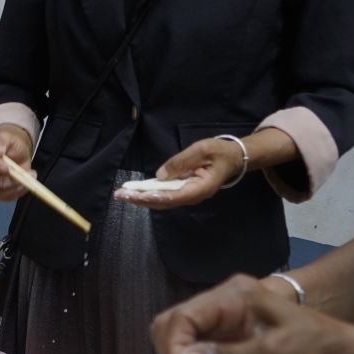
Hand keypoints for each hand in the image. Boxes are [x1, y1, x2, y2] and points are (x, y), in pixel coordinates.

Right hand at [0, 124, 31, 200]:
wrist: (17, 151)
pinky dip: (18, 191)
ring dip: (13, 187)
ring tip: (28, 176)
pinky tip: (27, 182)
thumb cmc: (8, 143)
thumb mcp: (6, 137)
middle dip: (1, 180)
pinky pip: (6, 197)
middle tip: (18, 174)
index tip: (5, 165)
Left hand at [116, 136, 243, 208]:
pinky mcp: (184, 192)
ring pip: (163, 201)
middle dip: (141, 199)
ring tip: (123, 194)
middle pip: (164, 202)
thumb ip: (182, 162)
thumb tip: (160, 175)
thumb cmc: (219, 152)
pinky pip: (165, 196)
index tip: (136, 195)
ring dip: (142, 198)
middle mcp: (193, 196)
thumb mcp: (202, 150)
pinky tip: (135, 192)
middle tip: (120, 195)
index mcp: (201, 188)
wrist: (233, 158)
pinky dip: (149, 195)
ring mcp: (189, 196)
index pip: (174, 196)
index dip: (154, 196)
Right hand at [149, 274, 351, 353]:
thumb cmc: (310, 351)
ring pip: (178, 337)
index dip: (175, 345)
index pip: (183, 315)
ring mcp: (221, 321)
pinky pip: (193, 350)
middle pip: (173, 322)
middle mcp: (221, 303)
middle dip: (173, 352)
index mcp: (233, 295)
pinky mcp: (223, 339)